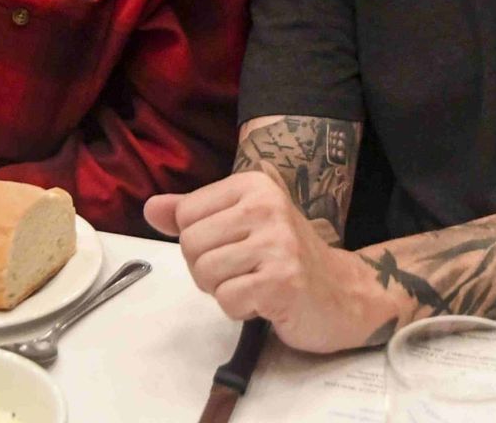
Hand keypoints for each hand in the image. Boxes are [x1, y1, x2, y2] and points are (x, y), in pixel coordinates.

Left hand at [144, 173, 405, 353]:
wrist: (344, 293)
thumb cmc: (286, 257)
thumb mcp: (240, 224)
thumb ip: (193, 214)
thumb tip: (151, 208)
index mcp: (254, 184)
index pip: (185, 214)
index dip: (199, 241)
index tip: (233, 247)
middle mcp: (266, 206)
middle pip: (190, 244)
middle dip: (207, 269)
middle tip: (244, 271)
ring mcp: (277, 244)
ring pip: (204, 273)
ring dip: (224, 291)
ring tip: (255, 284)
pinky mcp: (282, 282)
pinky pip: (227, 300)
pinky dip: (239, 310)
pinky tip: (265, 301)